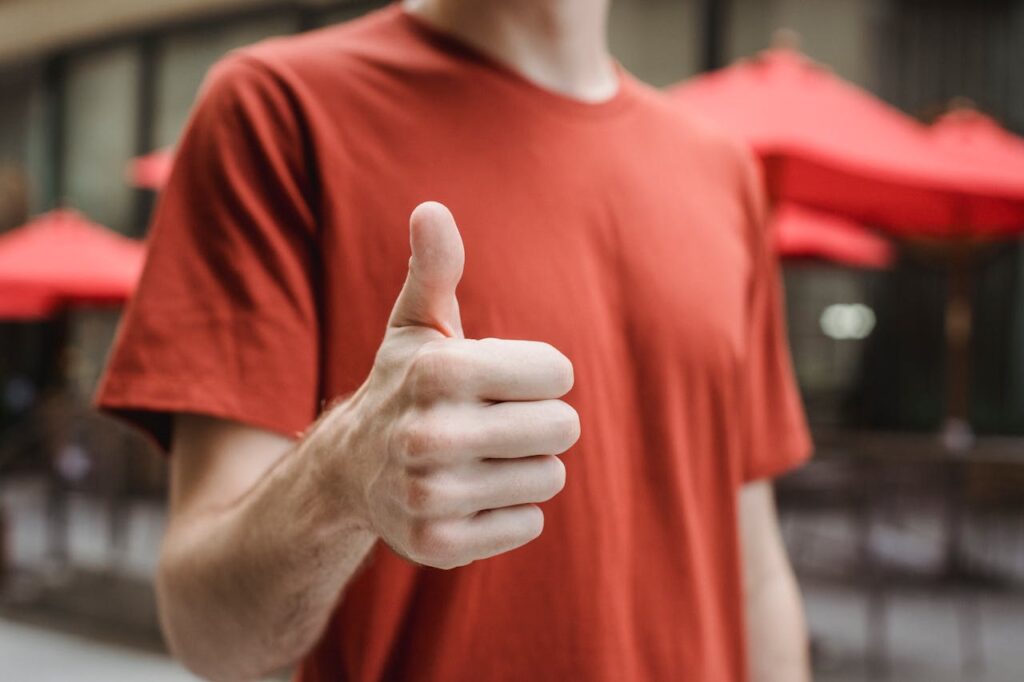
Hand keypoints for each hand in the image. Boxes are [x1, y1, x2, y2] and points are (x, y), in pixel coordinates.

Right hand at [315, 202, 579, 569]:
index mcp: (438, 370)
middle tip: (496, 423)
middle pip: (563, 427)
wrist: (349, 470)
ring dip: (525, 466)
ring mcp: (431, 495)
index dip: (538, 375)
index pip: (558, 372)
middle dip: (539, 421)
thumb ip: (435, 269)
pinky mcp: (438, 545)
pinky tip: (469, 496)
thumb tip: (431, 209)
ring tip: (479, 458)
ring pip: (549, 477)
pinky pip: (528, 523)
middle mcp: (429, 435)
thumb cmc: (403, 387)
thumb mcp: (416, 327)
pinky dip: (509, 512)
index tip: (499, 381)